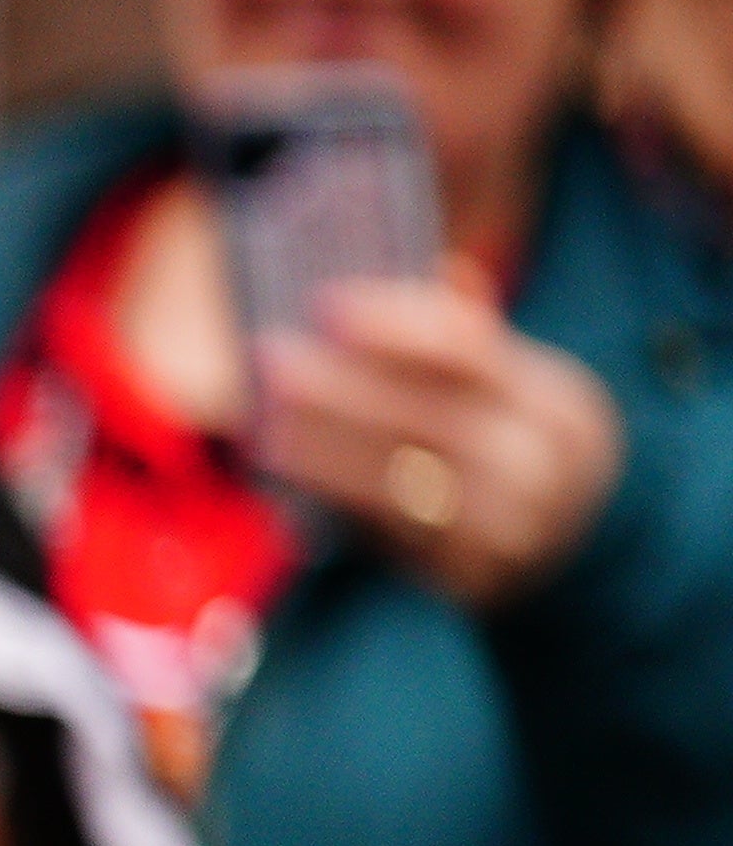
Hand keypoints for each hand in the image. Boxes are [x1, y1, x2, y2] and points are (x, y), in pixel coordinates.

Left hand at [259, 266, 624, 610]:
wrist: (581, 547)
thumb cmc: (525, 446)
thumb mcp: (524, 388)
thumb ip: (476, 341)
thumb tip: (441, 269)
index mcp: (556, 400)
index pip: (468, 351)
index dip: (393, 324)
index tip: (326, 302)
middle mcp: (540, 464)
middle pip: (425, 418)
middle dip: (341, 388)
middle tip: (273, 358)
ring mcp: (508, 527)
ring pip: (397, 483)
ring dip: (321, 451)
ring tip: (264, 422)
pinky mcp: (468, 576)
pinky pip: (385, 534)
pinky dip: (330, 500)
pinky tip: (286, 474)